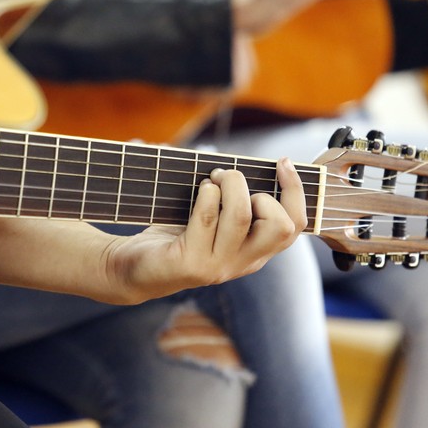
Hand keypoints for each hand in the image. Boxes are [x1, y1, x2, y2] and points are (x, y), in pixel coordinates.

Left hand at [101, 157, 306, 303]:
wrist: (132, 268)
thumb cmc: (174, 234)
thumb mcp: (212, 218)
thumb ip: (230, 197)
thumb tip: (228, 159)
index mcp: (255, 251)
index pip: (296, 226)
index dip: (295, 191)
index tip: (282, 162)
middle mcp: (243, 263)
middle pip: (280, 226)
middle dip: (260, 189)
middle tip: (230, 178)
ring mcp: (218, 267)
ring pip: (240, 216)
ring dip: (228, 185)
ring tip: (211, 178)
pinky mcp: (192, 264)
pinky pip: (207, 218)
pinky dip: (205, 194)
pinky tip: (198, 190)